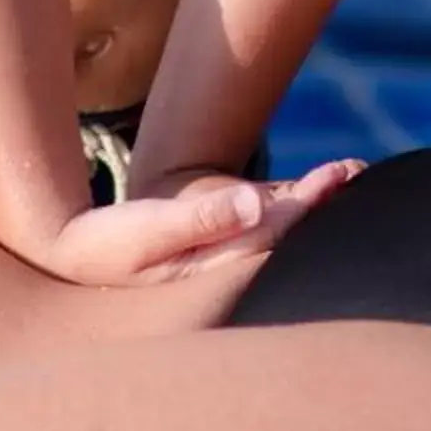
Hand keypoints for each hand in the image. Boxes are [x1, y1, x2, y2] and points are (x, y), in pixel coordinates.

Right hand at [20, 161, 362, 286]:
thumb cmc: (108, 243)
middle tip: (355, 168)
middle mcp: (225, 260)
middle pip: (285, 230)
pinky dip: (287, 200)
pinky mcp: (212, 237)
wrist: (75, 253)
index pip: (273, 232)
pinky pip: (260, 218)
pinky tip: (311, 188)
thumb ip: (200, 219)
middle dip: (320, 200)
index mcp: (214, 263)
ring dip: (310, 199)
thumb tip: (255, 205)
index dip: (307, 204)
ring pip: (276, 224)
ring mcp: (220, 250)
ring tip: (347, 172)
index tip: (335, 176)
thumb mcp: (149, 228)